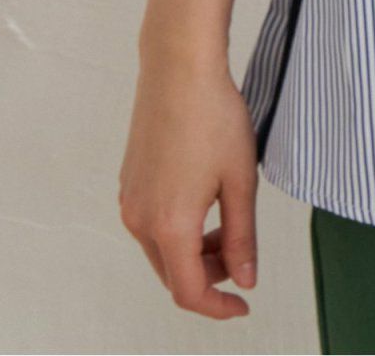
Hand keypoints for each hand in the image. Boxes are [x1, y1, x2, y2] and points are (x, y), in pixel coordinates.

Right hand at [118, 50, 260, 319]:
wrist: (179, 67)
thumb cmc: (214, 116)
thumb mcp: (241, 179)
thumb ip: (243, 236)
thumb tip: (246, 279)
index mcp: (170, 224)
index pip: (189, 292)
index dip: (218, 307)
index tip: (244, 304)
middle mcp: (140, 219)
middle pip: (173, 275)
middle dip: (209, 276)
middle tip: (242, 255)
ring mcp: (130, 201)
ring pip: (162, 250)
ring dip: (193, 253)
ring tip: (228, 224)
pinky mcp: (129, 182)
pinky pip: (152, 224)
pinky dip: (178, 230)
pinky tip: (205, 202)